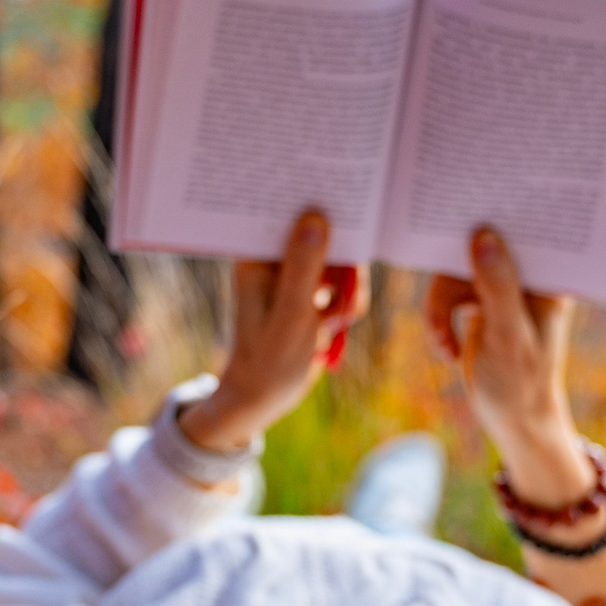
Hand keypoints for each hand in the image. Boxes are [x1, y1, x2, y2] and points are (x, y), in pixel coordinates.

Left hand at [179, 211, 369, 453]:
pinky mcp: (308, 290)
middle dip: (344, 266)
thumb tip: (316, 217)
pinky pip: (342, 281)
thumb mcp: (291, 313)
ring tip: (337, 321)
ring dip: (349, 290)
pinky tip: (335, 327)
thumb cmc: (269, 359)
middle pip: (325, 234)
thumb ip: (304, 266)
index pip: (290, 212)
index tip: (348, 212)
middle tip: (343, 301)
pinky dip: (347, 302)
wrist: (264, 396)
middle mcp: (273, 257)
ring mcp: (292, 272)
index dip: (320, 209)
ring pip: (340, 259)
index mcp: (256, 253)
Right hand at [423, 227, 591, 506]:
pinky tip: (447, 352)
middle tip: (437, 301)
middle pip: (477, 248)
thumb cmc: (521, 384)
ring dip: (440, 309)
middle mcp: (528, 276)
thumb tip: (483, 236)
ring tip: (443, 346)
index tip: (459, 214)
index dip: (492, 219)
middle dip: (450, 279)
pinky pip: (448, 296)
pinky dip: (440, 323)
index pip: (522, 231)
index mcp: (548, 278)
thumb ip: (497, 286)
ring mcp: (504, 289)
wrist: (514, 422)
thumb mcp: (507, 336)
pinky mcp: (483, 304)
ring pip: (455, 273)